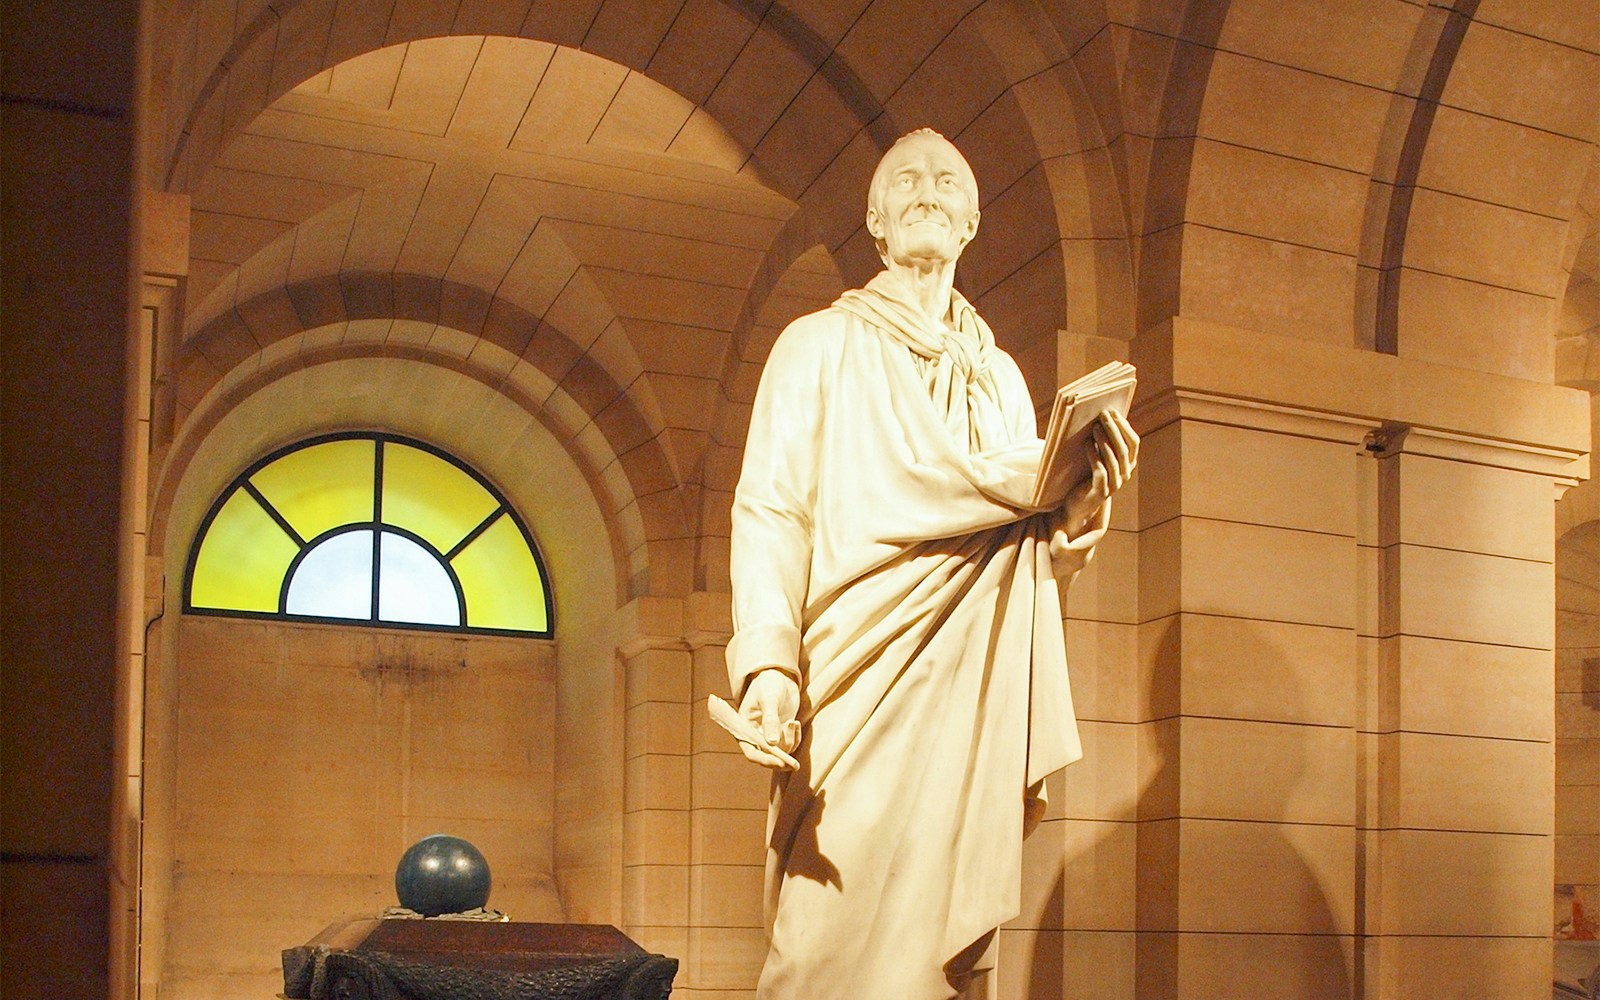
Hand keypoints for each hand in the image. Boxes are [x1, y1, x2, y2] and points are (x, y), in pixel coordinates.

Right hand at [737, 668, 801, 768]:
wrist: (779, 677)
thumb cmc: (768, 684)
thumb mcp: (768, 699)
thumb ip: (770, 720)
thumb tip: (772, 743)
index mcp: (744, 728)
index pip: (751, 751)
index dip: (764, 760)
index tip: (780, 762)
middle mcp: (755, 735)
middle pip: (765, 756)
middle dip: (780, 760)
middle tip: (794, 765)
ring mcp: (769, 735)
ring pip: (781, 751)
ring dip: (789, 742)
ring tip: (792, 722)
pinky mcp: (781, 733)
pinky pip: (790, 744)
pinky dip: (795, 737)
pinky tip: (795, 722)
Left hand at [1063, 409, 1138, 534]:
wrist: (1077, 505)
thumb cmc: (1087, 475)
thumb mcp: (1099, 457)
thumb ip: (1105, 442)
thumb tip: (1104, 416)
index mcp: (1128, 464)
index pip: (1133, 443)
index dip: (1125, 426)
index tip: (1113, 412)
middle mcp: (1124, 474)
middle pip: (1124, 449)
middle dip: (1114, 429)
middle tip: (1103, 415)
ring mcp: (1114, 485)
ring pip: (1113, 460)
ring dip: (1104, 440)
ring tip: (1094, 427)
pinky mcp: (1100, 492)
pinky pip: (1100, 471)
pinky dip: (1094, 455)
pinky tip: (1086, 444)